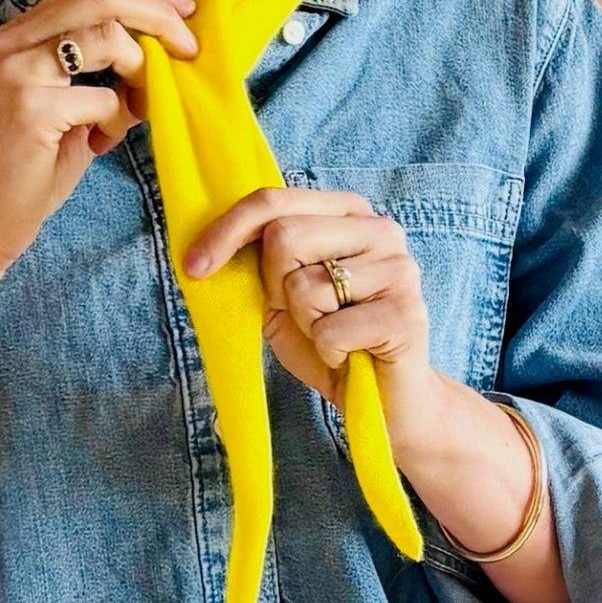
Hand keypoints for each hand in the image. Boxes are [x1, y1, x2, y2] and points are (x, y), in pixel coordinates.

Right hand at [0, 0, 201, 276]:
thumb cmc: (24, 168)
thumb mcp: (62, 106)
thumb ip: (97, 72)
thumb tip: (160, 55)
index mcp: (19, 34)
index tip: (183, 11)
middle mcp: (13, 42)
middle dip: (157, 15)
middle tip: (188, 46)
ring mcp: (18, 72)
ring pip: (107, 37)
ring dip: (142, 70)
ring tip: (143, 104)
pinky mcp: (30, 109)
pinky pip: (104, 98)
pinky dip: (119, 119)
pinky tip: (103, 142)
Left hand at [184, 186, 452, 459]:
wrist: (384, 402)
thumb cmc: (330, 341)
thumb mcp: (281, 296)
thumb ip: (258, 260)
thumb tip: (206, 245)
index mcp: (348, 211)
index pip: (274, 200)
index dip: (227, 231)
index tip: (194, 266)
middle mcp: (380, 229)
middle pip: (284, 236)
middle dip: (276, 288)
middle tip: (306, 317)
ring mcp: (400, 269)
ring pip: (305, 286)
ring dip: (306, 324)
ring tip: (334, 336)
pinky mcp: (407, 314)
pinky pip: (331, 329)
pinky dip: (327, 351)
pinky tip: (351, 354)